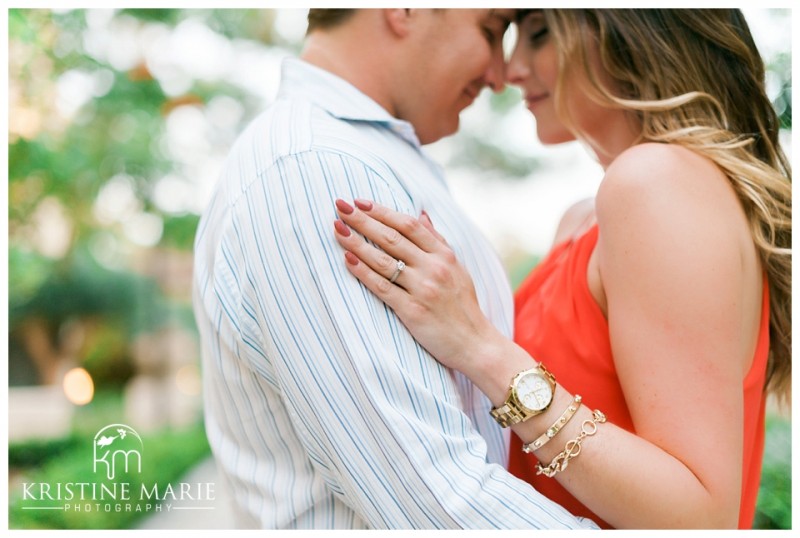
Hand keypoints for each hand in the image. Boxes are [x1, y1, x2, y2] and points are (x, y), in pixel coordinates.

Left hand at [333, 199, 499, 372]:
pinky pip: (382, 287)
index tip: (360, 201)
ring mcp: (423, 289)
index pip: (408, 225)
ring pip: (383, 260)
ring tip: (337, 230)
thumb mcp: (458, 268)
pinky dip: (363, 272)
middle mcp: (434, 268)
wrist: (475, 343)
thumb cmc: (463, 306)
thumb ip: (438, 241)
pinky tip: (347, 260)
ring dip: (357, 243)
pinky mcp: (412, 311)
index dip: (382, 211)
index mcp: (444, 255)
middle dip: (363, 220)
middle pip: (392, 238)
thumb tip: (421, 214)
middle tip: (340, 207)